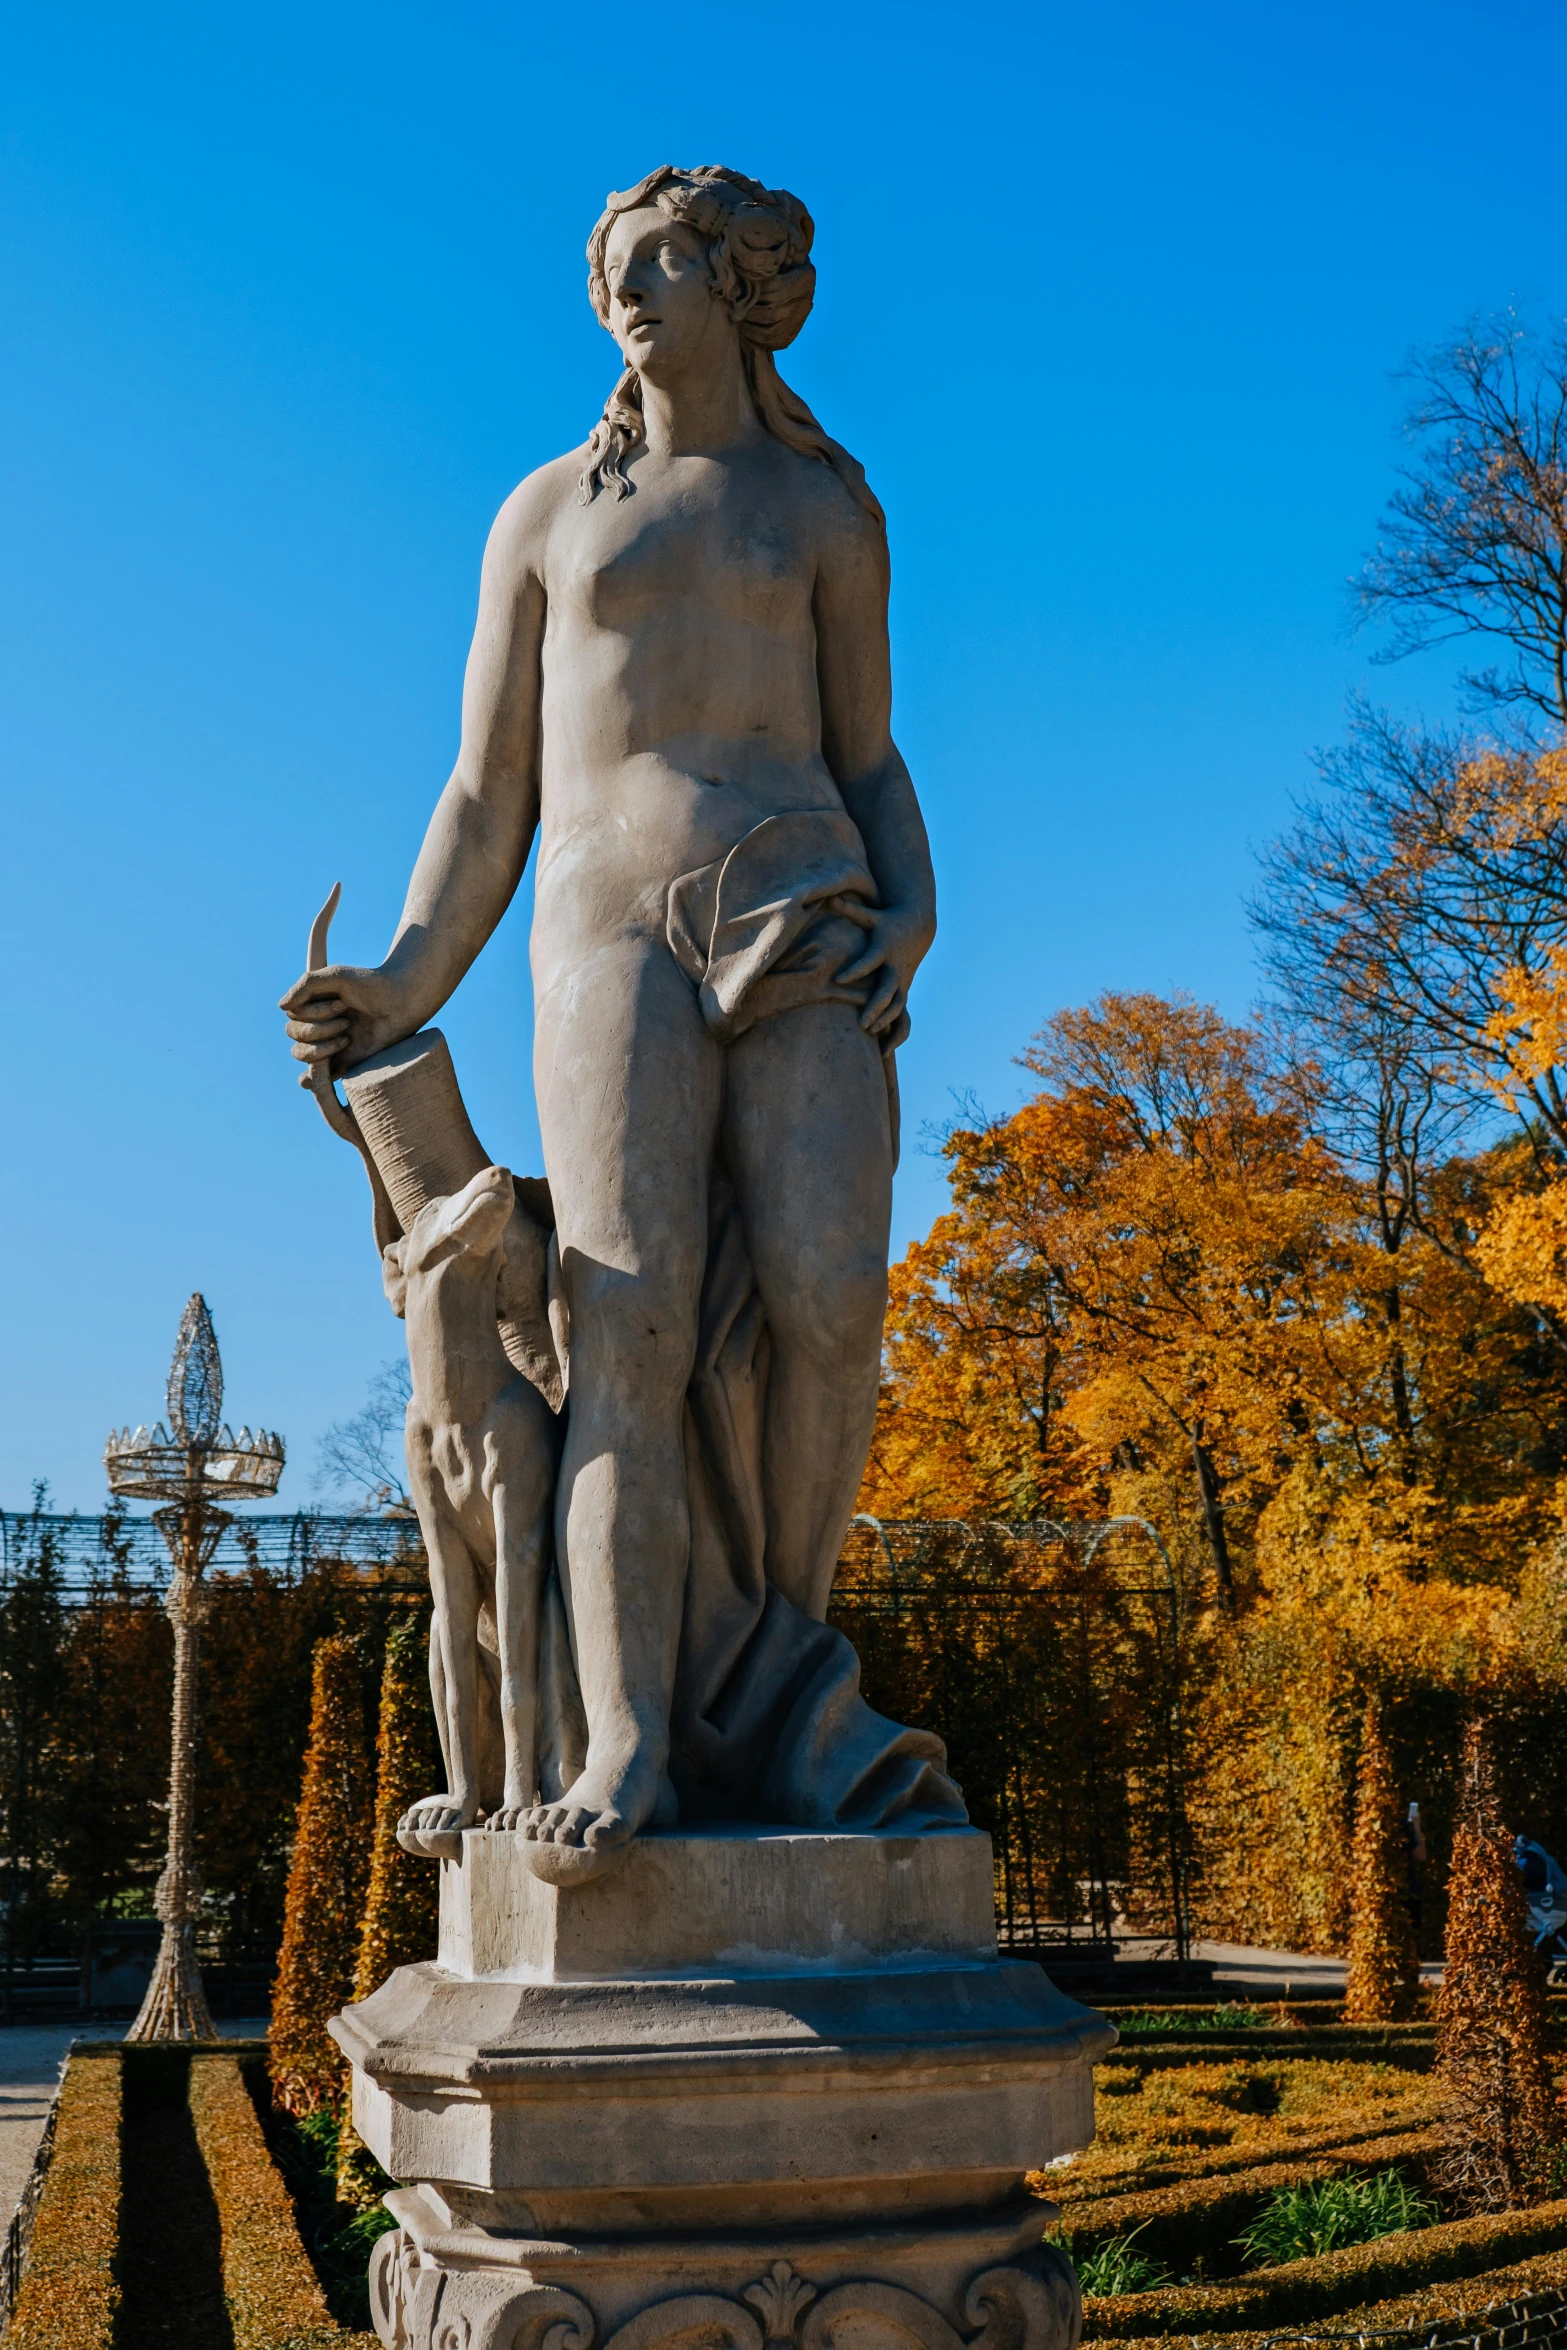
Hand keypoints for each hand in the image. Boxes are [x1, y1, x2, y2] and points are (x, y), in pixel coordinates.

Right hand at [278, 962, 410, 1080]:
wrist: (402, 1002)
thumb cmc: (371, 984)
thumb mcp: (336, 976)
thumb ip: (306, 985)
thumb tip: (281, 1007)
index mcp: (314, 1003)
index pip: (293, 1015)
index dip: (313, 1012)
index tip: (342, 1004)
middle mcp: (318, 1023)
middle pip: (294, 1034)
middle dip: (318, 1029)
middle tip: (347, 1020)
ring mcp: (329, 1043)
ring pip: (301, 1053)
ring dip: (320, 1047)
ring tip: (347, 1037)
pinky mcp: (343, 1062)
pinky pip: (318, 1076)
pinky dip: (309, 1079)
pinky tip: (310, 1079)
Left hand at [836, 902, 932, 1036]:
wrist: (918, 927)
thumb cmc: (888, 921)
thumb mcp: (871, 915)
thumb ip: (852, 910)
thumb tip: (831, 898)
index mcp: (883, 950)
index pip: (869, 961)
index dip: (856, 970)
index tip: (839, 979)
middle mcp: (893, 968)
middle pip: (888, 990)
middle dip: (876, 1006)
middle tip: (862, 1023)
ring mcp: (901, 981)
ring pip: (897, 1005)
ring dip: (885, 1020)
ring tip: (870, 1034)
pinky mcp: (904, 989)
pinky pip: (903, 1015)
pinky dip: (897, 1032)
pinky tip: (885, 1050)